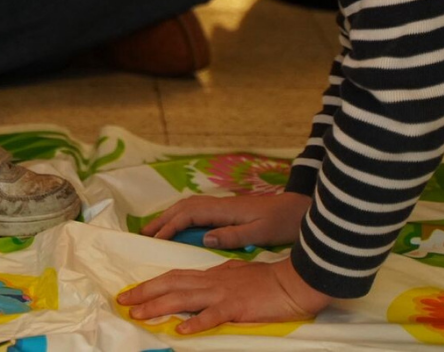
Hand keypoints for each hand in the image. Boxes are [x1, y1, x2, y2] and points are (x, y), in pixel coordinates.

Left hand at [118, 257, 330, 334]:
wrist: (292, 281)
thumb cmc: (267, 281)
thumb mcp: (237, 274)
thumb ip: (219, 278)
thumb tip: (204, 282)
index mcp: (210, 275)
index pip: (174, 277)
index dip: (152, 283)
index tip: (132, 291)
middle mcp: (211, 281)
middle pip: (171, 284)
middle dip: (144, 292)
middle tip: (122, 301)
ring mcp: (222, 293)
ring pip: (183, 298)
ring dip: (158, 306)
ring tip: (138, 314)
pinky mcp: (236, 308)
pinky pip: (212, 316)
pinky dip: (195, 323)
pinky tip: (180, 331)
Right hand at [143, 191, 310, 249]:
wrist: (299, 208)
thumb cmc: (282, 222)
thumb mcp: (260, 232)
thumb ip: (233, 235)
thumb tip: (204, 239)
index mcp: (224, 209)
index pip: (189, 215)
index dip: (170, 226)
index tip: (155, 238)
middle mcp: (219, 204)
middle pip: (183, 207)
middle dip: (163, 219)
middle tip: (144, 233)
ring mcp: (222, 205)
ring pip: (188, 206)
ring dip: (170, 216)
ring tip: (155, 229)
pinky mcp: (227, 210)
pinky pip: (196, 210)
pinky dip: (182, 215)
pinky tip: (180, 225)